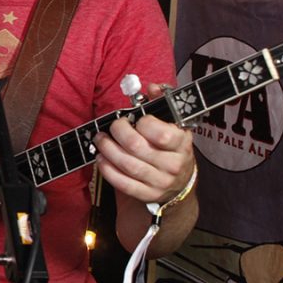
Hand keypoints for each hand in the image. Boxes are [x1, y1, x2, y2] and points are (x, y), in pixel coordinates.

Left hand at [93, 82, 195, 207]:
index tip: (134, 119)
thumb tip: (153, 88)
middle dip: (118, 132)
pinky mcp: (147, 194)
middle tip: (111, 127)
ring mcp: (161, 182)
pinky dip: (108, 170)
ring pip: (127, 165)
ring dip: (107, 150)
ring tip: (100, 140)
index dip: (142, 122)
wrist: (180, 183)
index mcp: (182, 144)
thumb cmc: (172, 148)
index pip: (161, 133)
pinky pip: (123, 183)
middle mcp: (173, 164)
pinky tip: (101, 159)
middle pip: (136, 147)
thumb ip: (162, 103)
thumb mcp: (174, 125)